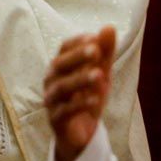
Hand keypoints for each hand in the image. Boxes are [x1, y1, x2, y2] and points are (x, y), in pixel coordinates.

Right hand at [43, 26, 116, 160]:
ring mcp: (51, 100)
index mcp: (61, 65)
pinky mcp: (55, 120)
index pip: (64, 47)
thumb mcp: (101, 74)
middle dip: (77, 57)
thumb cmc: (87, 98)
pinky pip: (65, 111)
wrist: (81, 134)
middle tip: (96, 50)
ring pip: (61, 87)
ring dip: (80, 79)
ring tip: (99, 75)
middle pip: (59, 64)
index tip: (95, 38)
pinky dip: (79, 104)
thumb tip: (109, 27)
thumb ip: (105, 53)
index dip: (78, 42)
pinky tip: (95, 99)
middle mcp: (51, 80)